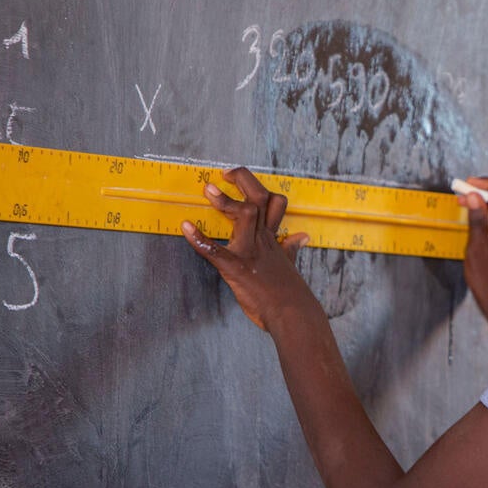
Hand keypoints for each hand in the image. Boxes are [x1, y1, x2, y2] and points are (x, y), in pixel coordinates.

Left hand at [182, 167, 312, 332]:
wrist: (294, 314)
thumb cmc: (291, 294)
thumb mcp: (291, 265)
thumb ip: (291, 248)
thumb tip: (301, 236)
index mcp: (272, 238)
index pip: (273, 202)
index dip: (255, 185)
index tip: (237, 176)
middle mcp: (263, 240)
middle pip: (259, 198)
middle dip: (242, 180)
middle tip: (223, 173)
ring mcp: (251, 253)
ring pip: (244, 216)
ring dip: (224, 201)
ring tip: (207, 190)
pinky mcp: (237, 269)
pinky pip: (216, 251)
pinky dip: (199, 239)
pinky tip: (186, 227)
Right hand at [461, 176, 487, 342]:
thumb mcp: (477, 250)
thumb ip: (477, 221)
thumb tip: (473, 195)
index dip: (486, 184)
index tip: (468, 182)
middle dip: (482, 191)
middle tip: (461, 191)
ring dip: (483, 202)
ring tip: (463, 202)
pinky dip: (487, 214)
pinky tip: (474, 217)